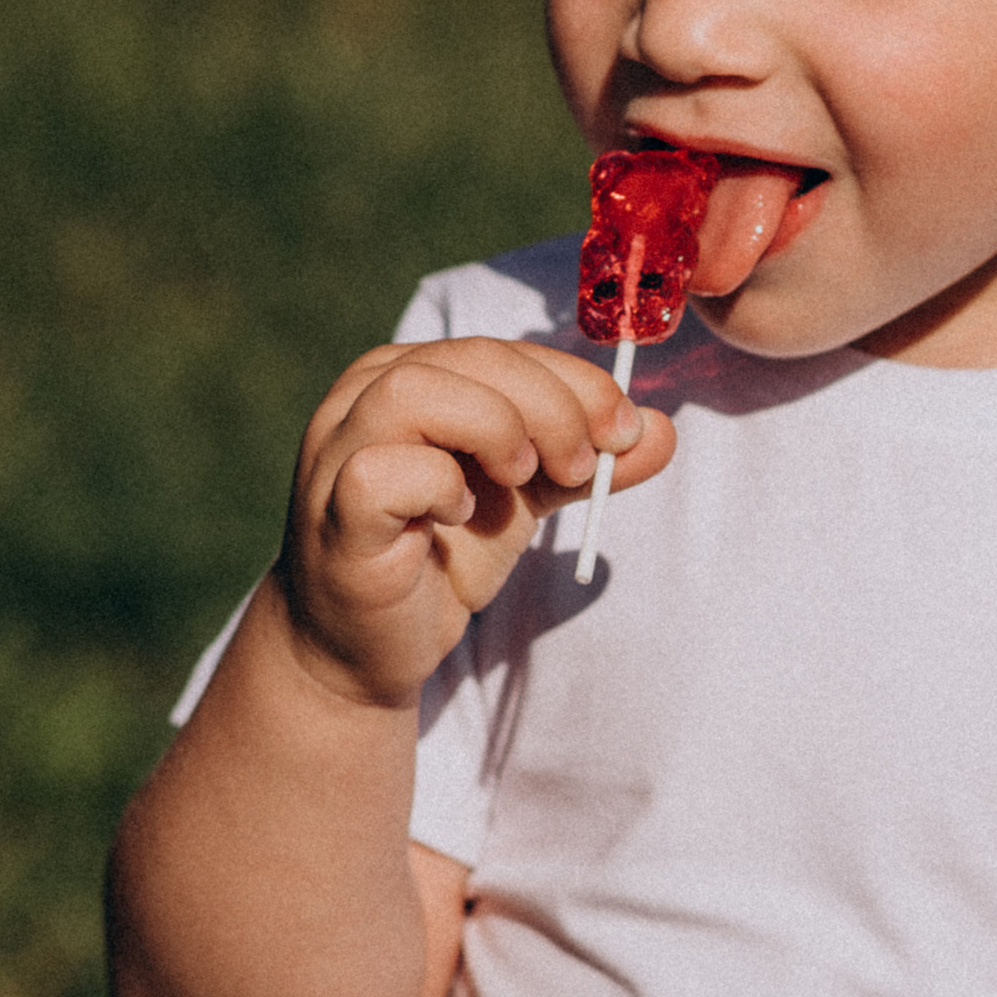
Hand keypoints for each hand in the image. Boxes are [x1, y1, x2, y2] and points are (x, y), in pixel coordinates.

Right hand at [276, 335, 672, 706]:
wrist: (372, 647)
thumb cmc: (443, 558)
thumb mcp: (527, 498)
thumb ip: (585, 463)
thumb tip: (661, 431)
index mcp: (412, 374)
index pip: (503, 349)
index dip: (575, 381)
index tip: (624, 430)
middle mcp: (363, 395)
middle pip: (471, 358)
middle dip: (551, 406)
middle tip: (583, 466)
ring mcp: (338, 448)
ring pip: (415, 391)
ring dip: (494, 428)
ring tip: (523, 480)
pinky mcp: (335, 509)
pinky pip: (383, 471)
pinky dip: (439, 486)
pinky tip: (461, 514)